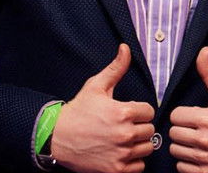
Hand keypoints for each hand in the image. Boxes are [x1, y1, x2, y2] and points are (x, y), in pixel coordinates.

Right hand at [51, 44, 154, 172]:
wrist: (57, 137)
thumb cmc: (78, 111)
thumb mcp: (96, 86)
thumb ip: (116, 68)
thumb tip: (126, 48)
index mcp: (123, 112)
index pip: (149, 112)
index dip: (140, 110)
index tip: (130, 111)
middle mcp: (124, 134)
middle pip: (150, 130)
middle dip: (140, 126)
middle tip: (126, 124)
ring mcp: (121, 154)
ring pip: (147, 148)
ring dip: (138, 144)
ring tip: (124, 138)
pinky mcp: (115, 170)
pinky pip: (139, 167)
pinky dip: (134, 161)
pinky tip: (122, 152)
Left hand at [169, 47, 207, 172]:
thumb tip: (203, 49)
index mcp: (207, 118)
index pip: (175, 116)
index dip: (182, 114)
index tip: (192, 114)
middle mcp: (206, 141)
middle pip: (174, 134)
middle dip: (181, 129)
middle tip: (193, 127)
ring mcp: (206, 160)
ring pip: (176, 151)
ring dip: (182, 146)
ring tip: (195, 140)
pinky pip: (182, 169)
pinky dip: (186, 163)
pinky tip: (197, 154)